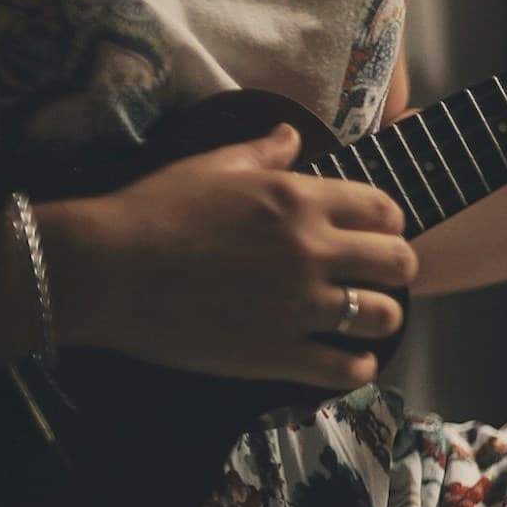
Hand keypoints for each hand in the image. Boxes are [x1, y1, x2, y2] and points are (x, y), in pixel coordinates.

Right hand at [39, 124, 417, 387]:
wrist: (107, 268)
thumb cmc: (153, 210)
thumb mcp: (211, 166)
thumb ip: (262, 153)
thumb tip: (293, 137)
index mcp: (300, 200)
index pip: (384, 210)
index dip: (385, 224)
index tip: (370, 234)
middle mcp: (312, 250)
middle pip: (400, 262)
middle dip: (392, 269)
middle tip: (370, 277)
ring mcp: (300, 305)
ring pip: (385, 315)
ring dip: (378, 317)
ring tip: (359, 319)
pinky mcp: (280, 353)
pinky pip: (349, 369)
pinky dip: (356, 368)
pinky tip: (342, 360)